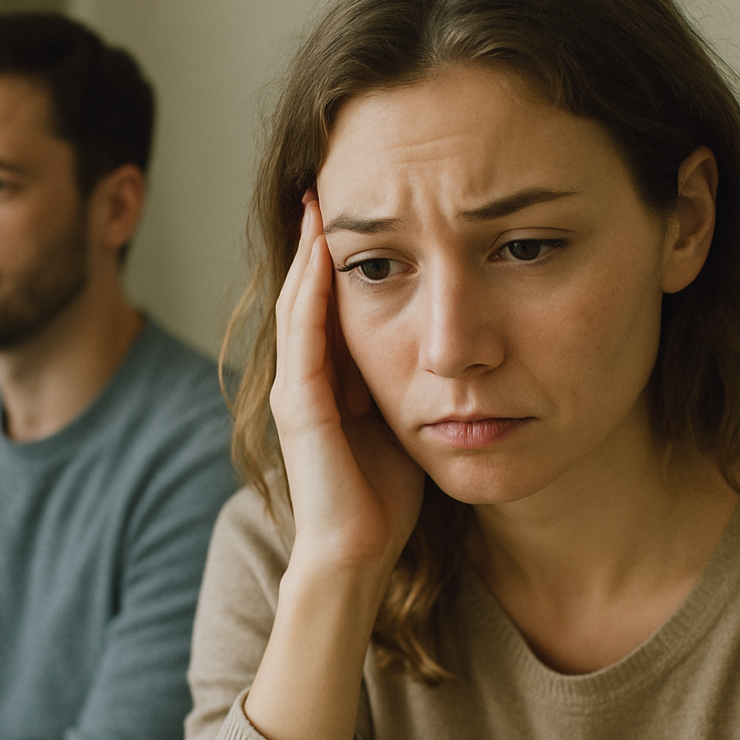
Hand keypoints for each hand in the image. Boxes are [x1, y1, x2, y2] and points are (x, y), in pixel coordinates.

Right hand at [271, 195, 424, 583]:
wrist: (358, 553)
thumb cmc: (383, 497)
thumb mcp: (400, 424)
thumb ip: (404, 385)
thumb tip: (444, 350)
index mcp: (328, 382)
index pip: (328, 304)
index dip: (338, 259)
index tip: (359, 213)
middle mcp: (304, 378)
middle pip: (305, 293)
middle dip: (316, 242)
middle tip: (328, 186)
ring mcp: (296, 390)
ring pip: (297, 303)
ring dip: (308, 252)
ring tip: (319, 204)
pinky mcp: (300, 406)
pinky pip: (304, 334)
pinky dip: (311, 291)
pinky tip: (323, 252)